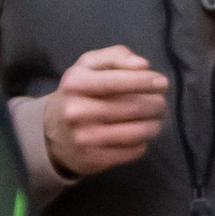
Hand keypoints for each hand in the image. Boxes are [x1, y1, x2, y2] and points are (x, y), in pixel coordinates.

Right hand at [44, 45, 168, 179]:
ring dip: (154, 125)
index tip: (162, 83)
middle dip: (156, 104)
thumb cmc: (80, 91)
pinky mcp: (93, 159)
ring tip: (155, 119)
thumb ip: (116, 56)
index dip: (145, 81)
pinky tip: (139, 136)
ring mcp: (83, 137)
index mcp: (75, 83)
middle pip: (133, 108)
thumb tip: (142, 64)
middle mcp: (76, 111)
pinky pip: (133, 151)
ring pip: (137, 132)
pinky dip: (143, 142)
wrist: (52, 130)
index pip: (117, 81)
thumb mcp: (89, 66)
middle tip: (160, 103)